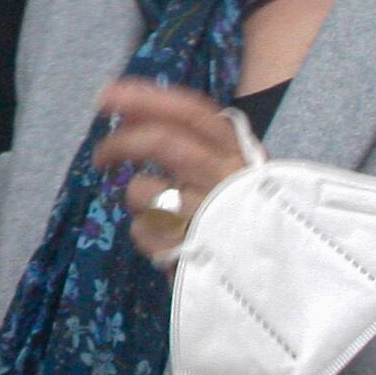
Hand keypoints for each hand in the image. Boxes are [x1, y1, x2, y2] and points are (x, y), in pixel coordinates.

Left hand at [91, 79, 250, 258]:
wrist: (275, 279)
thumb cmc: (242, 215)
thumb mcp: (227, 172)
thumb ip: (187, 142)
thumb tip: (128, 116)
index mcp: (236, 151)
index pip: (190, 112)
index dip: (146, 98)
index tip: (107, 96)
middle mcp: (224, 176)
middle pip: (161, 142)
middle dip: (120, 143)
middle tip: (100, 157)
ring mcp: (208, 213)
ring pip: (141, 190)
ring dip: (136, 201)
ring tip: (157, 215)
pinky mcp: (190, 248)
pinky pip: (142, 231)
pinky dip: (145, 235)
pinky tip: (169, 243)